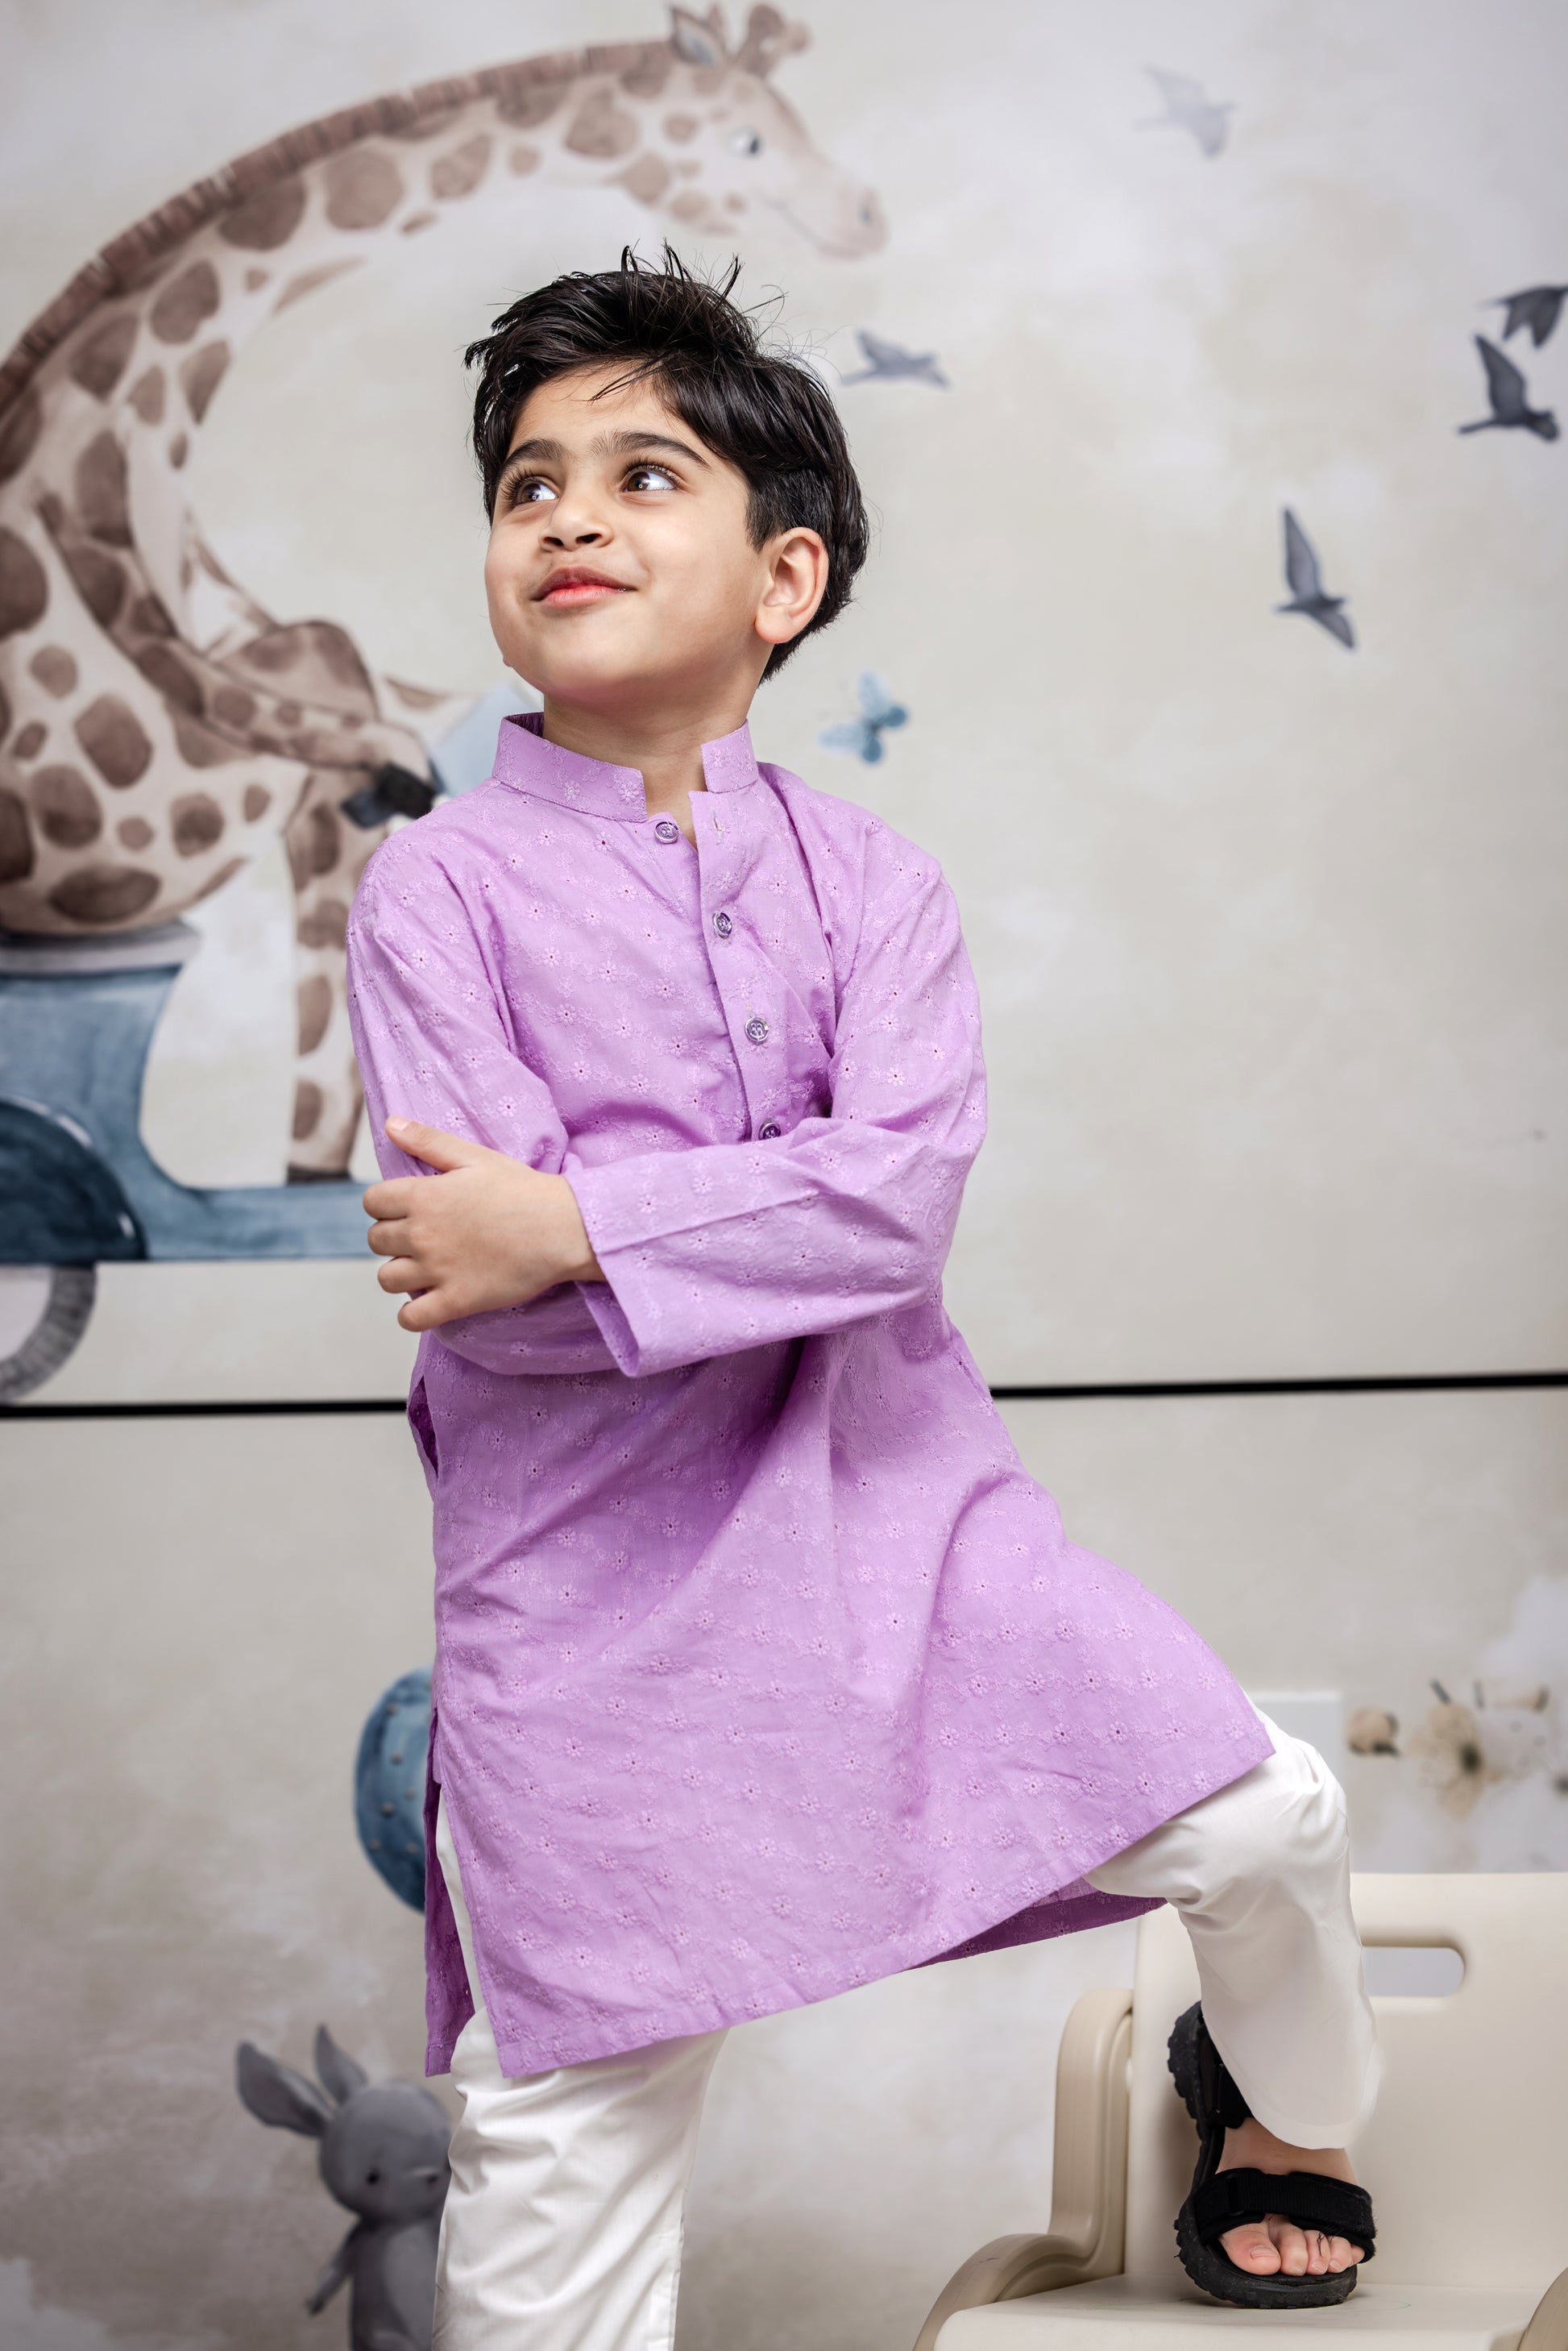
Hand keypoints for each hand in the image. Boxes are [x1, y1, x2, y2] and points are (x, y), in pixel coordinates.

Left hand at [363, 1117, 601, 1332]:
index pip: (373, 1202)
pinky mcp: (456, 1300)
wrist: (562, 1228)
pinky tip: (428, 1303)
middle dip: (392, 1238)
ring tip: (424, 1269)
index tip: (407, 1209)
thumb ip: (428, 1141)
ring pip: (387, 1279)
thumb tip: (391, 1124)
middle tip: (422, 1238)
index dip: (386, 1205)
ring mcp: (437, 1270)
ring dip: (400, 1274)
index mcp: (423, 1196)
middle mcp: (422, 1234)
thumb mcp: (475, 1156)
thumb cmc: (522, 1190)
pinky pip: (412, 1319)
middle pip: (376, 1241)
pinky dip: (412, 1316)